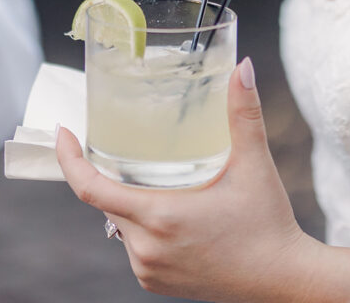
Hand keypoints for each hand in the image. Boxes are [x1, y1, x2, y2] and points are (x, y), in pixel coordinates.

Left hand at [56, 59, 317, 302]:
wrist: (287, 283)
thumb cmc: (270, 226)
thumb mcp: (254, 165)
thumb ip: (244, 114)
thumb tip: (241, 68)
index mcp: (159, 217)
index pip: (90, 188)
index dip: (68, 159)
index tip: (63, 132)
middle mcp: (145, 248)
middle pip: (107, 202)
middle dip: (116, 175)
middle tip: (133, 152)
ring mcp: (149, 270)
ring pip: (120, 225)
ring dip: (131, 203)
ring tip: (165, 186)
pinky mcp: (156, 283)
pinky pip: (134, 247)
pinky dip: (142, 228)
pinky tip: (171, 217)